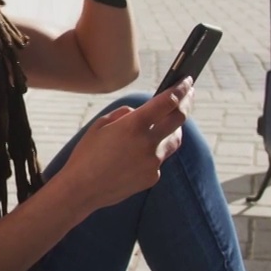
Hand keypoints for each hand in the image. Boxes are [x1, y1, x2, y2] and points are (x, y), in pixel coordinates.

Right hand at [52, 79, 194, 211]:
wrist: (82, 189)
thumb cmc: (87, 154)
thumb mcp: (100, 125)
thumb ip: (125, 114)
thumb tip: (141, 112)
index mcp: (133, 125)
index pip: (168, 102)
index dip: (181, 89)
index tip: (187, 81)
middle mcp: (148, 143)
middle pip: (179, 119)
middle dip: (186, 104)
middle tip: (189, 95)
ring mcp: (153, 162)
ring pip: (173, 140)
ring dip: (173, 129)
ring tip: (169, 122)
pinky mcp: (153, 177)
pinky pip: (159, 159)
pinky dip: (154, 152)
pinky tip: (139, 154)